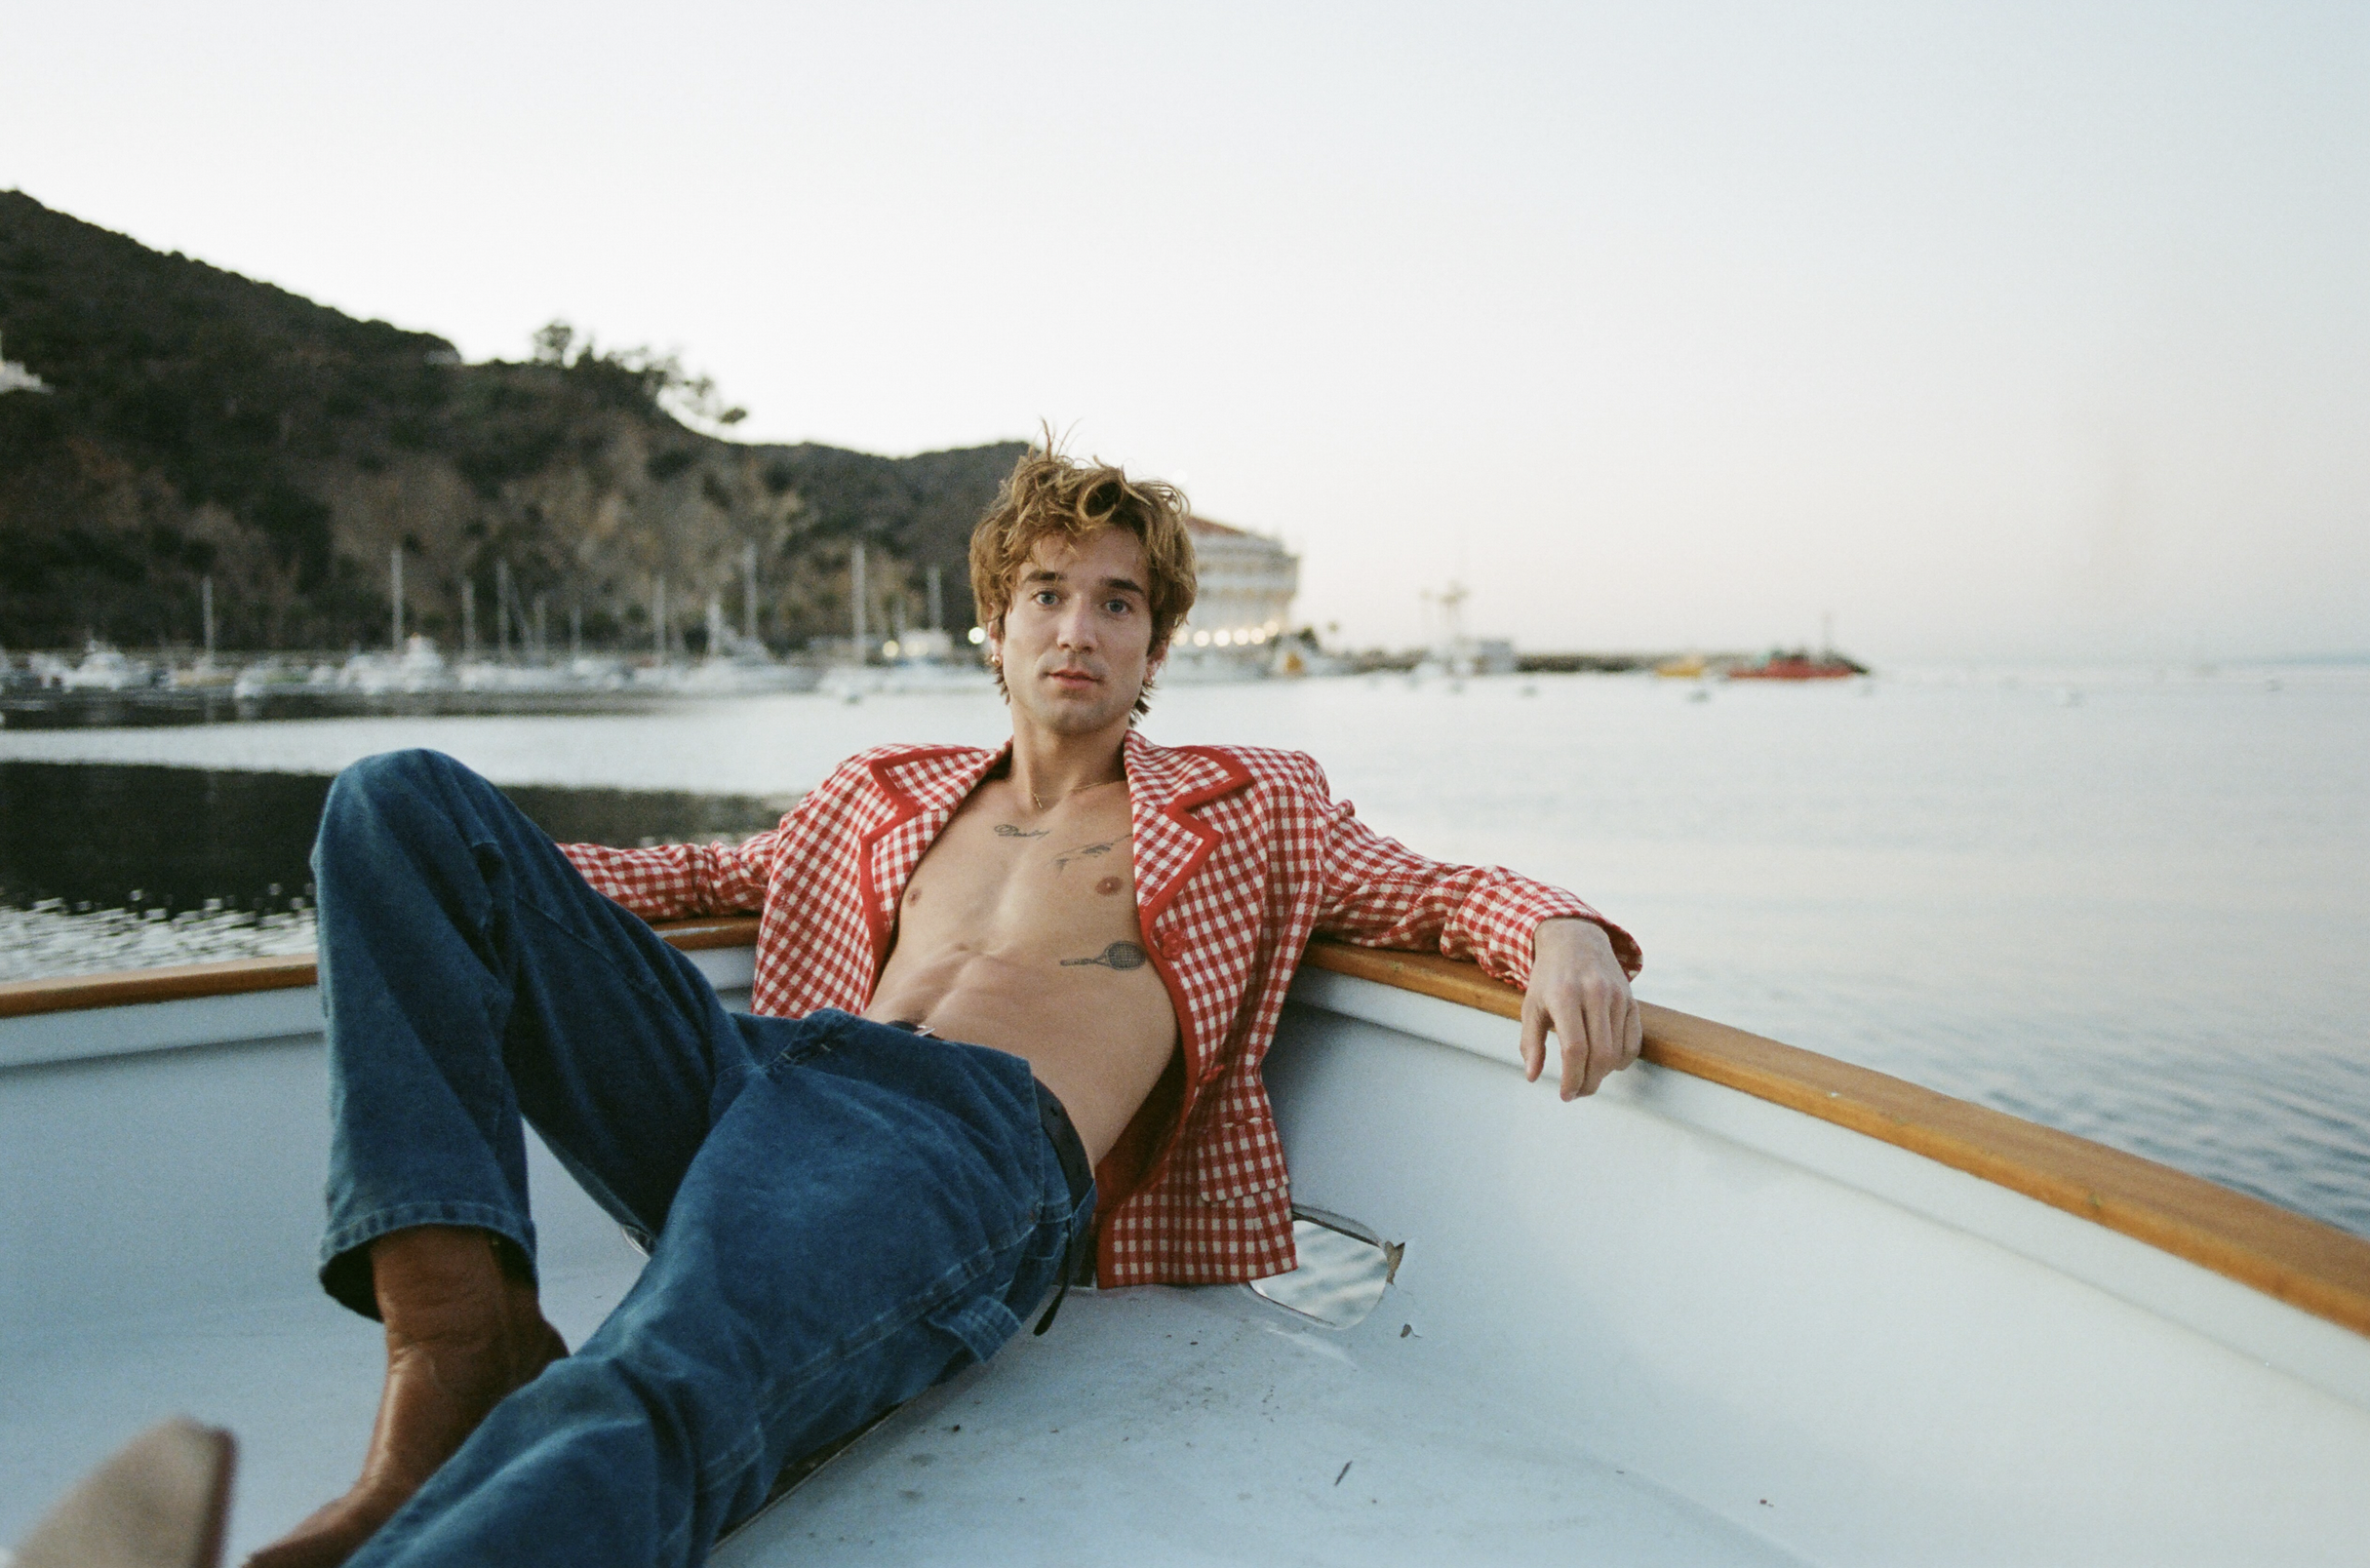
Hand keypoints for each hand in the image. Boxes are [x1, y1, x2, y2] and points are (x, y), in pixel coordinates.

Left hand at [1520, 919, 1642, 1099]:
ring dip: (1603, 1074)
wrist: (1576, 941)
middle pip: (1600, 1054)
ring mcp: (1617, 996)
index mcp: (1565, 996)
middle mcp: (1594, 994)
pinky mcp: (1631, 999)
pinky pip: (1633, 1041)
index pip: (1574, 1049)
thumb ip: (1530, 1042)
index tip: (1565, 1094)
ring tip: (1587, 1079)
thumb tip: (1532, 1077)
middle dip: (1589, 1082)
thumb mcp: (1531, 1005)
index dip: (1572, 1078)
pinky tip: (1607, 1064)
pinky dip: (1623, 1060)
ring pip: (1617, 1051)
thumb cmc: (1549, 977)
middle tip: (1577, 1092)